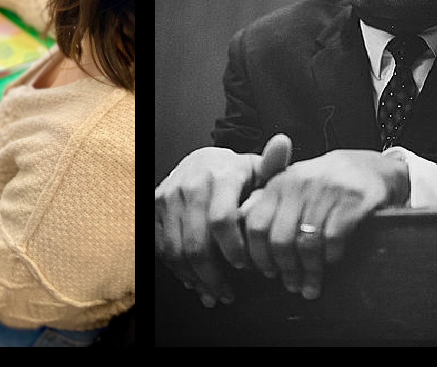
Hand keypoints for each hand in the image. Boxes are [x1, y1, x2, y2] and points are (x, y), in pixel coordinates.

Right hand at [155, 134, 291, 307]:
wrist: (202, 162)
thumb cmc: (236, 174)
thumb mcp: (258, 170)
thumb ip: (274, 166)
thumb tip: (282, 143)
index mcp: (220, 175)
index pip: (221, 220)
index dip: (233, 249)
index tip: (245, 266)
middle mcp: (189, 184)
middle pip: (197, 243)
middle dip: (213, 275)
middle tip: (227, 293)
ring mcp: (168, 196)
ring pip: (176, 249)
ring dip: (194, 278)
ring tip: (212, 292)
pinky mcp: (154, 206)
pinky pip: (161, 246)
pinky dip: (176, 268)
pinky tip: (192, 280)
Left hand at [240, 149, 408, 300]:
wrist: (365, 166)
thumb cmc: (319, 184)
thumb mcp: (289, 187)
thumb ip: (264, 204)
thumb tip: (239, 227)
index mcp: (278, 185)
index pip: (256, 225)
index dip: (258, 254)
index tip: (265, 272)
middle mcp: (298, 186)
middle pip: (280, 240)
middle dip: (284, 269)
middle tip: (291, 285)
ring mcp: (326, 192)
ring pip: (307, 244)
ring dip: (309, 271)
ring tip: (310, 286)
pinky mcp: (353, 201)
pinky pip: (334, 239)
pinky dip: (331, 256)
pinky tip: (331, 262)